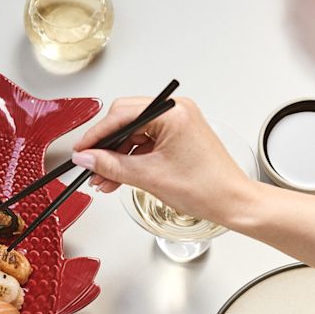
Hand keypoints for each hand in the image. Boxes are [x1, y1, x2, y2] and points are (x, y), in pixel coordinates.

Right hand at [72, 97, 253, 227]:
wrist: (232, 202)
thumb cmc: (207, 187)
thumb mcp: (149, 176)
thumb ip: (112, 165)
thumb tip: (88, 158)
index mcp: (172, 112)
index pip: (121, 114)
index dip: (97, 135)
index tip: (82, 151)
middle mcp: (176, 111)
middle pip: (126, 120)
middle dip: (106, 147)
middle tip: (91, 165)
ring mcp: (178, 123)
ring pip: (134, 134)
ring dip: (117, 156)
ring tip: (104, 179)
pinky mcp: (178, 136)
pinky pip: (146, 142)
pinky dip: (132, 159)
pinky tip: (119, 176)